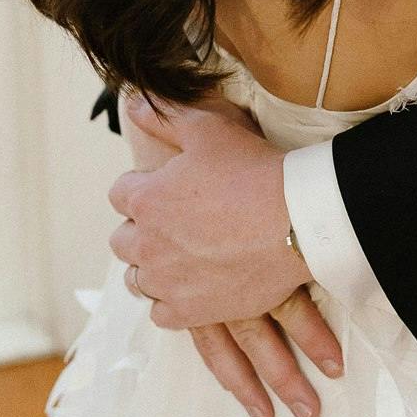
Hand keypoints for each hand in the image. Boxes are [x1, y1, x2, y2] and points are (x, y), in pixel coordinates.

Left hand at [116, 93, 343, 416]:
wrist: (296, 221)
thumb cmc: (253, 170)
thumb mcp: (207, 128)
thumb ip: (163, 115)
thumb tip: (132, 103)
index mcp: (144, 198)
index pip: (120, 193)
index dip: (143, 187)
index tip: (168, 187)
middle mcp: (146, 244)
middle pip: (123, 240)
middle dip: (143, 228)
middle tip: (178, 220)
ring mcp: (167, 282)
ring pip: (138, 278)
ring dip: (154, 266)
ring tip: (184, 254)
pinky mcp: (190, 311)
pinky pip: (160, 313)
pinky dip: (171, 300)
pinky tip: (192, 285)